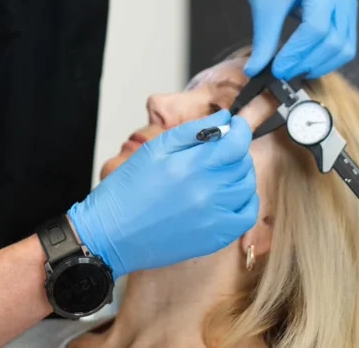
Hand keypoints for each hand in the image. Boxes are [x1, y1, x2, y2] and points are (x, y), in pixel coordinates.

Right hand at [68, 110, 257, 278]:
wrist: (111, 233)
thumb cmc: (127, 190)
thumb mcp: (155, 149)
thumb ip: (193, 131)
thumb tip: (224, 119)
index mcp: (191, 166)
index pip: (236, 142)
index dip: (241, 130)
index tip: (235, 125)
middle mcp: (208, 193)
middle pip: (243, 163)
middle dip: (237, 149)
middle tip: (221, 147)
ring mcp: (214, 218)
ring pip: (247, 187)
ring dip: (241, 173)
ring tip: (222, 169)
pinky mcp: (214, 239)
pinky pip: (245, 216)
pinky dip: (245, 200)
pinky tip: (230, 194)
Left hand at [241, 0, 356, 79]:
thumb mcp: (263, 4)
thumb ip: (263, 39)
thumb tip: (255, 71)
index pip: (316, 28)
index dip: (296, 53)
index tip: (276, 69)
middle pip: (334, 41)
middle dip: (307, 62)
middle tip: (282, 74)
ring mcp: (348, 0)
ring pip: (344, 47)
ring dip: (319, 64)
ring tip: (293, 70)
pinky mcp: (346, 11)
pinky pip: (344, 42)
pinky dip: (326, 57)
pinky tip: (304, 61)